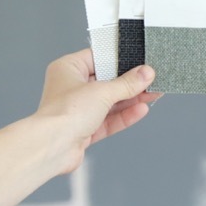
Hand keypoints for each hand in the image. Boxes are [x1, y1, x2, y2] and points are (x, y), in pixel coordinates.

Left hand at [33, 48, 161, 174]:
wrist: (52, 147)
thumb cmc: (64, 114)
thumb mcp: (102, 92)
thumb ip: (126, 84)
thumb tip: (145, 74)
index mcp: (68, 69)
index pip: (98, 57)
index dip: (120, 59)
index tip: (140, 59)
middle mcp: (71, 88)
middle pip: (106, 81)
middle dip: (130, 82)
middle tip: (152, 78)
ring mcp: (78, 110)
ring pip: (109, 102)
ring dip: (130, 99)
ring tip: (153, 93)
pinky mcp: (84, 129)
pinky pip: (108, 120)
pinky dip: (124, 115)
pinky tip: (141, 109)